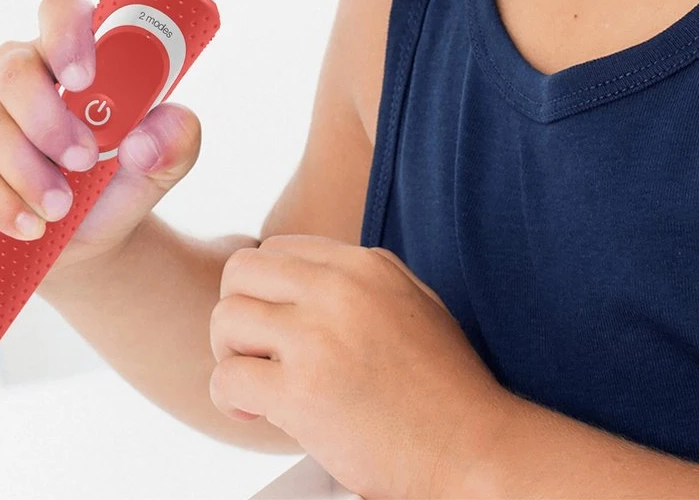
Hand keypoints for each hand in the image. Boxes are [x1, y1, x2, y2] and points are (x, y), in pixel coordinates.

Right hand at [0, 0, 201, 284]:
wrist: (85, 239)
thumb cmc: (124, 181)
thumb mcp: (166, 162)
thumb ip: (175, 140)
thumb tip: (143, 141)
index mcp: (78, 51)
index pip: (61, 11)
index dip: (68, 34)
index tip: (86, 79)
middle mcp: (24, 66)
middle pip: (15, 69)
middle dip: (48, 121)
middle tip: (84, 162)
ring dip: (27, 170)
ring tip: (61, 208)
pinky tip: (28, 224)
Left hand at [209, 234, 508, 497]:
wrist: (473, 449)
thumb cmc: (447, 388)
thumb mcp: (414, 303)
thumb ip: (361, 282)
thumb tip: (309, 276)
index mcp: (365, 264)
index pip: (277, 248)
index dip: (266, 291)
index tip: (277, 329)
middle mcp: (338, 288)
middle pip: (240, 271)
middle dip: (237, 313)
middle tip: (256, 353)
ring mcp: (318, 337)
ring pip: (225, 319)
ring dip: (230, 356)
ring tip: (257, 386)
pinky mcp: (302, 391)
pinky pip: (227, 379)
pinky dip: (230, 400)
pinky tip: (256, 414)